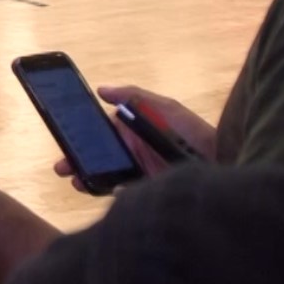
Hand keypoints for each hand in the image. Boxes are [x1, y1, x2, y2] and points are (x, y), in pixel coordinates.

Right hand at [52, 86, 216, 190]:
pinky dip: (115, 193)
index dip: (81, 136)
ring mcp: (139, 174)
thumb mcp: (164, 107)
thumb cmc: (191, 131)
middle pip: (98, 158)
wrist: (221, 162)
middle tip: (61, 168)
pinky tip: (110, 190)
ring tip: (78, 181)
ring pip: (106, 177)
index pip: (100, 134)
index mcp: (133, 132)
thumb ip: (134, 96)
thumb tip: (101, 89)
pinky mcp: (147, 192)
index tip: (64, 139)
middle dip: (77, 162)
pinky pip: (125, 194)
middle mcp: (132, 153)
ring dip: (89, 178)